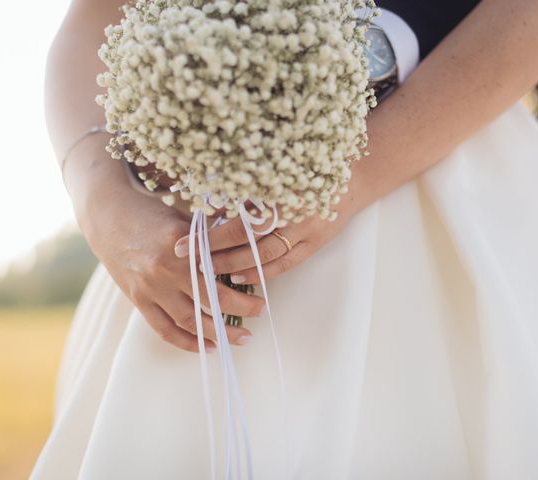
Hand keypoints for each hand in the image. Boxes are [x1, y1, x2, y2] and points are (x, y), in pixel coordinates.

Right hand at [79, 156, 264, 353]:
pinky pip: (164, 329)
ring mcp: (150, 287)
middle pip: (212, 300)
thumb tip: (244, 249)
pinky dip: (186, 342)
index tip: (262, 295)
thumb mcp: (184, 218)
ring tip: (240, 339)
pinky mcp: (137, 299)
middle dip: (240, 312)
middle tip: (259, 316)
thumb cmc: (152, 212)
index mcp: (183, 243)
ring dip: (218, 334)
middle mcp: (167, 268)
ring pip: (190, 320)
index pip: (222, 271)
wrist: (107, 215)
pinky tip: (206, 347)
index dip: (245, 287)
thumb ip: (210, 238)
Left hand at [173, 193, 363, 284]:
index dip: (209, 234)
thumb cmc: (308, 171)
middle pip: (248, 240)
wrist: (352, 179)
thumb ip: (246, 193)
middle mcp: (294, 213)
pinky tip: (241, 276)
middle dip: (216, 252)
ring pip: (266, 256)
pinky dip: (262, 272)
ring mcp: (307, 231)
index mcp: (279, 191)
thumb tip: (211, 209)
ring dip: (236, 265)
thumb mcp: (275, 174)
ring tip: (212, 271)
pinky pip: (286, 264)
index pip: (236, 219)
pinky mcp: (315, 244)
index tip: (185, 242)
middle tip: (191, 260)